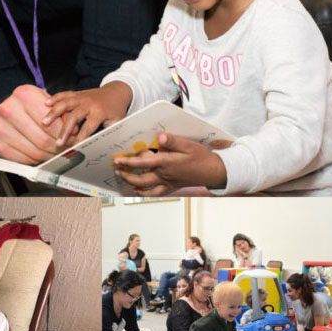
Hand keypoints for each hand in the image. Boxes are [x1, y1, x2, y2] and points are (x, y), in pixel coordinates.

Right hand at [0, 85, 72, 163]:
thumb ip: (63, 115)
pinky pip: (24, 160)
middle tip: (68, 150)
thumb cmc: (32, 106)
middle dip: (59, 148)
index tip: (72, 140)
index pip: (50, 124)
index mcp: (24, 95)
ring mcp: (0, 128)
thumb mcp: (49, 103)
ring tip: (58, 153)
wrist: (8, 109)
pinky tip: (43, 155)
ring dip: (50, 156)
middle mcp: (8, 110)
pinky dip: (37, 160)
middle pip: (42, 139)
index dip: (64, 135)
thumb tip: (74, 132)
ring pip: (35, 152)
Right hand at [43, 82, 132, 146]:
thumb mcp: (117, 121)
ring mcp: (81, 97)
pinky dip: (54, 97)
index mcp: (100, 112)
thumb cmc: (116, 110)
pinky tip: (45, 103)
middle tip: (58, 142)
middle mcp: (88, 104)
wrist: (116, 92)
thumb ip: (109, 132)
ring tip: (44, 122)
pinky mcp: (76, 94)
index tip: (74, 147)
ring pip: (65, 103)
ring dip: (54, 113)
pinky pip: (64, 94)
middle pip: (74, 117)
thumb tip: (103, 147)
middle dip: (65, 130)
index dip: (81, 137)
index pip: (88, 127)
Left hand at [113, 132, 229, 195]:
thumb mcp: (189, 145)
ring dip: (133, 183)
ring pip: (146, 187)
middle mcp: (165, 174)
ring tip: (125, 178)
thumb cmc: (202, 157)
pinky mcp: (173, 186)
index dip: (129, 162)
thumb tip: (159, 137)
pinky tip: (139, 190)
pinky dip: (146, 193)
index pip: (143, 162)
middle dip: (127, 174)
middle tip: (118, 169)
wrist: (214, 171)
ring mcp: (168, 182)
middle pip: (141, 178)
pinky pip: (156, 193)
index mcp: (167, 163)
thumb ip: (173, 141)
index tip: (118, 160)